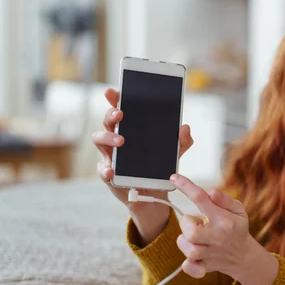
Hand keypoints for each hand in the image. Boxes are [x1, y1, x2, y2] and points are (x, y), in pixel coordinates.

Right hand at [92, 88, 193, 244]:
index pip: (120, 109)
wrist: (154, 193)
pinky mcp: (109, 173)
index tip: (113, 90)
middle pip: (107, 121)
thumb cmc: (160, 166)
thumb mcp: (175, 153)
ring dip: (107, 137)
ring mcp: (110, 155)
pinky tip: (111, 170)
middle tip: (120, 114)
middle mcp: (116, 138)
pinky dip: (105, 169)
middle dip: (111, 114)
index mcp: (131, 129)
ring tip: (120, 140)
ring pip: (99, 140)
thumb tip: (185, 127)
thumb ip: (182, 141)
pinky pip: (102, 169)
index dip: (115, 99)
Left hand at [171, 174, 278, 284]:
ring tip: (197, 238)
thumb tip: (211, 192)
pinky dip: (188, 263)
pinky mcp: (205, 266)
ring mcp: (211, 253)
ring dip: (186, 241)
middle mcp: (217, 237)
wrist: (244, 257)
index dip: (185, 186)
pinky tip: (195, 257)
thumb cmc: (237, 229)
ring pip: (187, 247)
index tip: (174, 178)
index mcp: (223, 220)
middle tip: (196, 223)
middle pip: (190, 231)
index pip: (201, 199)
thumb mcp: (238, 210)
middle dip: (187, 224)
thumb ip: (224, 200)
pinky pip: (190, 267)